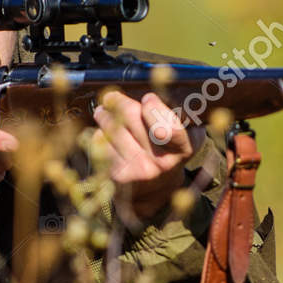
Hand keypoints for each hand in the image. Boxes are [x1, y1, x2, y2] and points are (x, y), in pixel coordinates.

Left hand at [91, 90, 202, 220]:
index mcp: (182, 149)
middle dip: (118, 102)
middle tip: (111, 97)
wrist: (154, 192)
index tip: (147, 98)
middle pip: (131, 117)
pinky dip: (99, 134)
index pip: (168, 126)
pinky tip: (104, 134)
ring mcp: (138, 170)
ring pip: (111, 127)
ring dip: (103, 116)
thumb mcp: (182, 137)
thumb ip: (177, 115)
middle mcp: (161, 162)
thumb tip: (156, 91)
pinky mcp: (117, 175)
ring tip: (103, 112)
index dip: (154, 108)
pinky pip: (100, 143)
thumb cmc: (167, 153)